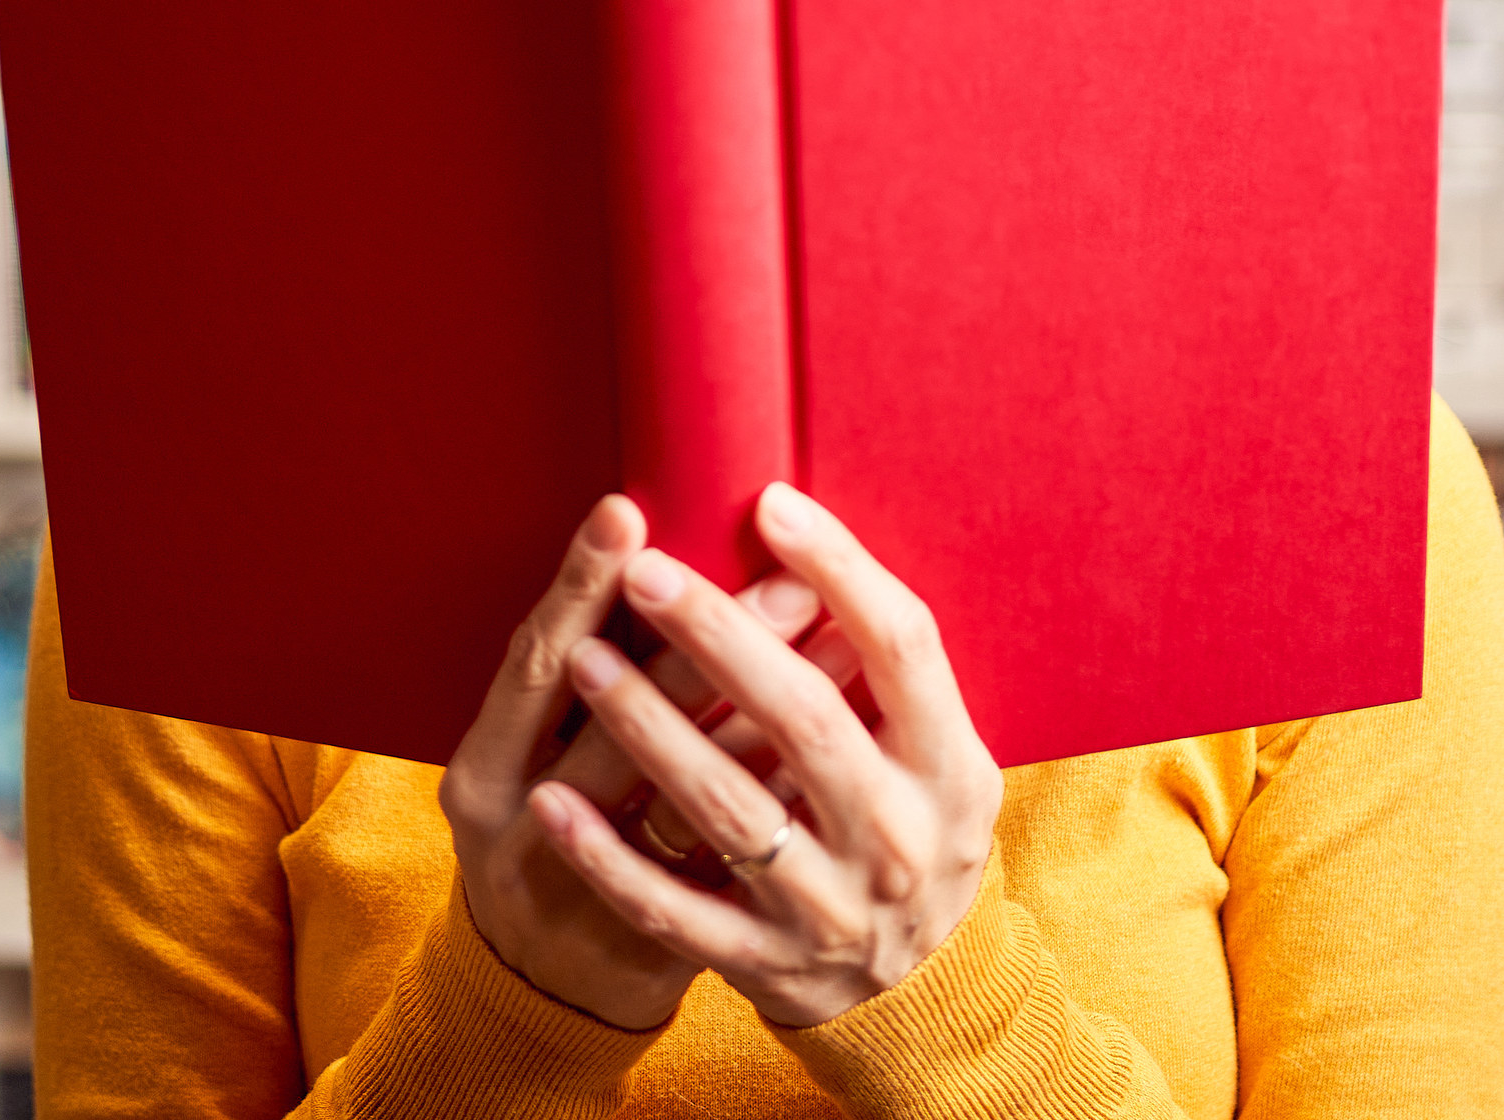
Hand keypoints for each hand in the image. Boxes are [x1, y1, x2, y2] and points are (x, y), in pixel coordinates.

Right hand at [438, 494, 823, 1030]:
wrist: (541, 998)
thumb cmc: (538, 836)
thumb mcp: (519, 760)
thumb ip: (569, 675)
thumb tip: (653, 556)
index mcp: (479, 775)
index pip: (531, 665)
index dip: (576, 587)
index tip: (629, 513)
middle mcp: (524, 838)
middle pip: (622, 730)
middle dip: (708, 643)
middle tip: (782, 571)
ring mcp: (592, 902)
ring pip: (690, 798)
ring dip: (768, 709)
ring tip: (831, 632)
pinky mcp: (656, 951)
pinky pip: (731, 865)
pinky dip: (784, 792)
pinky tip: (833, 734)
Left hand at [525, 482, 1002, 1027]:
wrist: (918, 998)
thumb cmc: (911, 834)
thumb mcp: (937, 759)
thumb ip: (889, 675)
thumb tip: (809, 548)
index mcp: (950, 768)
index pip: (902, 646)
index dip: (842, 570)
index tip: (771, 504)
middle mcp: (897, 838)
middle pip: (803, 718)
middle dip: (718, 637)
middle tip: (644, 571)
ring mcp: (830, 909)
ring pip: (729, 808)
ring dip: (649, 726)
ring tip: (584, 656)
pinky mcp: (765, 965)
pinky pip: (673, 908)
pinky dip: (608, 857)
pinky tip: (553, 800)